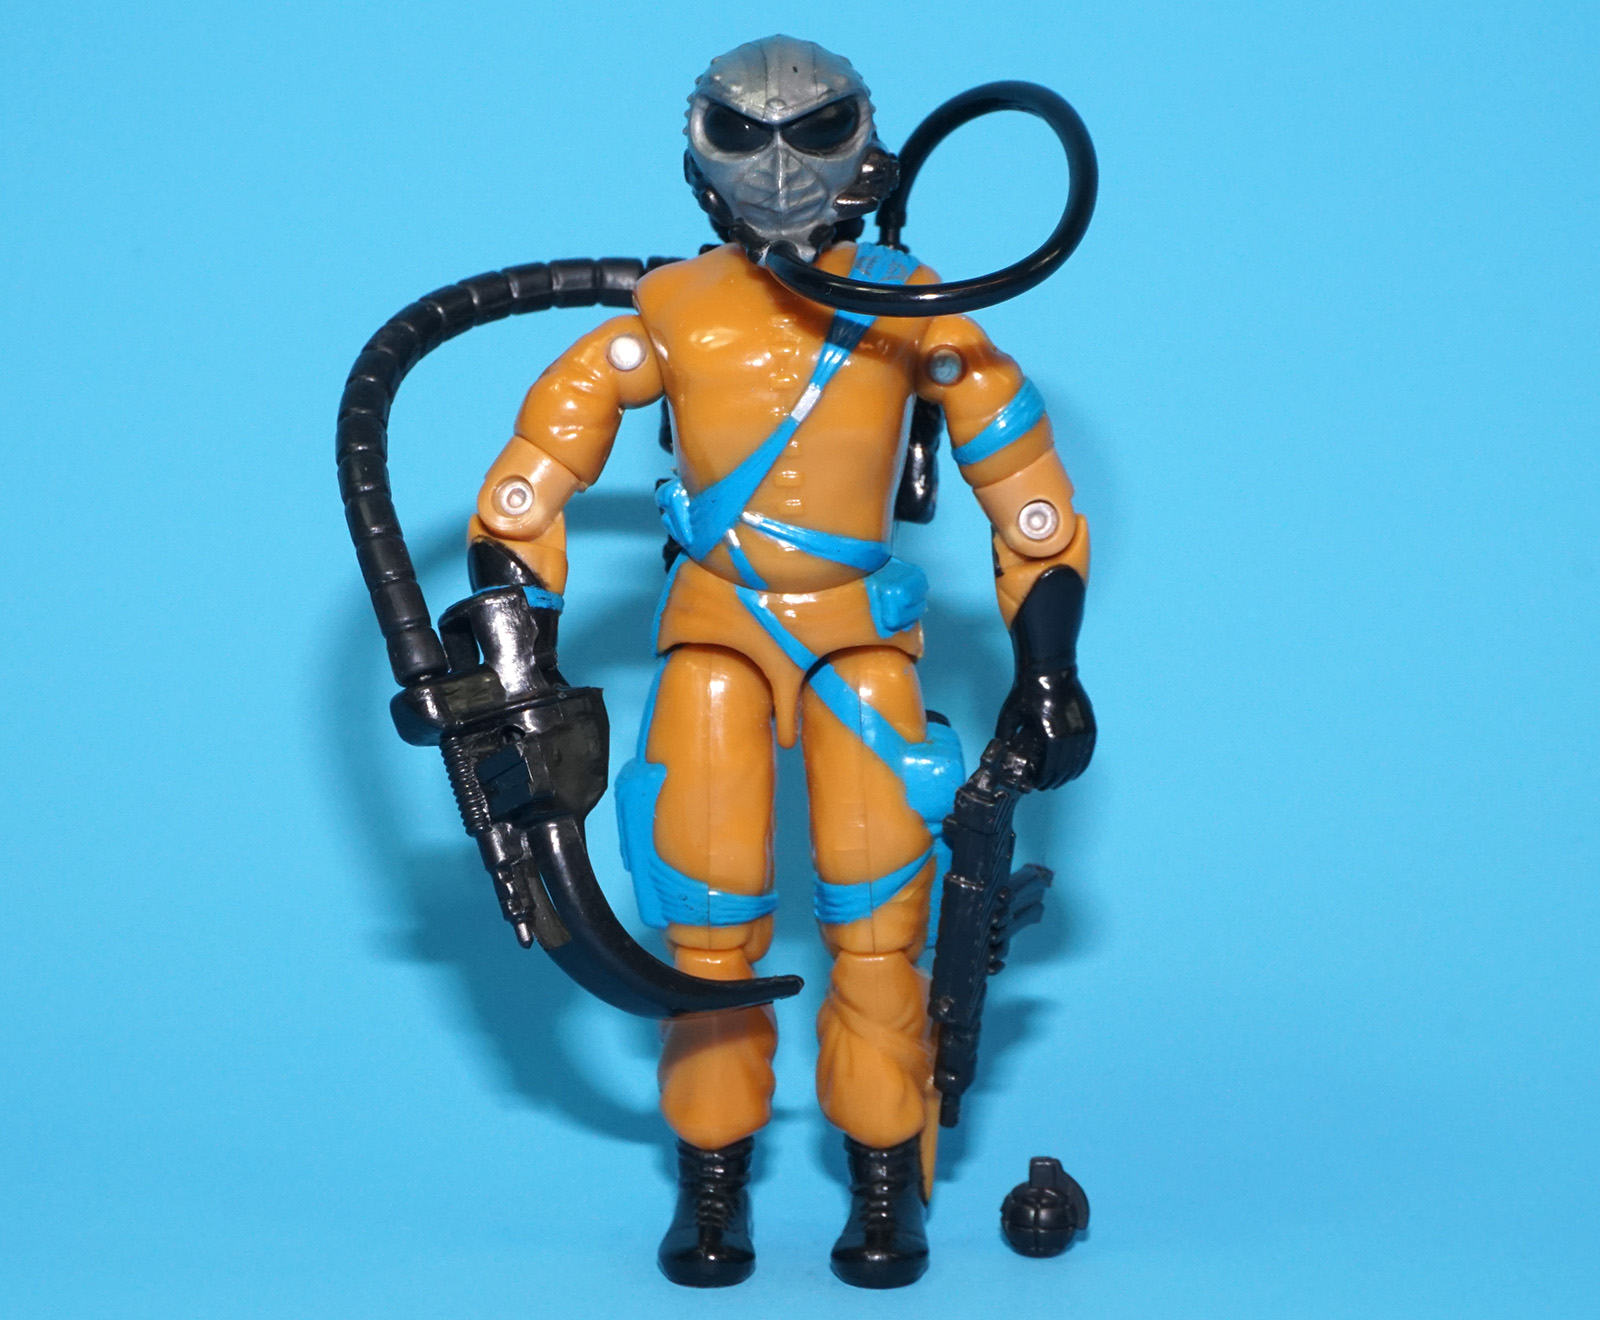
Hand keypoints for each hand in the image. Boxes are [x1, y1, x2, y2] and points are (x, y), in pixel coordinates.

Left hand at [995, 668, 1095, 790]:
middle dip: (1055, 780)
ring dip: (1070, 774)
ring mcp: (1082, 729)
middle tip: (1047, 785)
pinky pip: (1088, 750)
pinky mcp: (1089, 723)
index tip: (1038, 785)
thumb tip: (1000, 750)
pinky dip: (1082, 762)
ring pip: (1080, 762)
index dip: (1044, 780)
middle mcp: (1070, 734)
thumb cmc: (1029, 690)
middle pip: (1065, 768)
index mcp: (1050, 734)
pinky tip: (1075, 768)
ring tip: (1060, 780)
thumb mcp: (1010, 714)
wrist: (1050, 669)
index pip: (1050, 768)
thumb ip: (1004, 734)